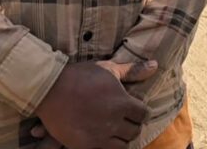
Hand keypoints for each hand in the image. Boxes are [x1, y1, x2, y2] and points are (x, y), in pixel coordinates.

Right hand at [31, 58, 156, 148]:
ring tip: (114, 130)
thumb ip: (133, 71)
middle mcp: (114, 122)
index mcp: (123, 103)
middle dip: (132, 125)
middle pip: (134, 131)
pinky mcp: (85, 145)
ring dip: (121, 138)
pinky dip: (106, 146)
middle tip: (124, 119)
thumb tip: (155, 65)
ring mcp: (100, 136)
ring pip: (122, 145)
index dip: (140, 111)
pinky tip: (102, 138)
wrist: (50, 89)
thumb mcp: (108, 68)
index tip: (134, 108)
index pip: (143, 114)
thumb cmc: (81, 76)